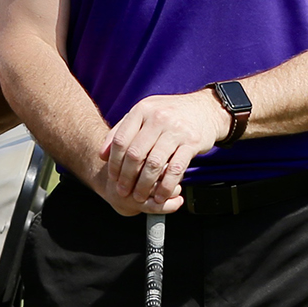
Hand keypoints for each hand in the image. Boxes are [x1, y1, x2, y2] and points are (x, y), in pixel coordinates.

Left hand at [97, 90, 224, 214]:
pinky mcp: (192, 143)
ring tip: (140, 197)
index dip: (114, 162)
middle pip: (135, 154)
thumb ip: (122, 130)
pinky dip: (166, 186)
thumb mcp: (144, 114)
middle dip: (127, 177)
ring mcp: (176, 130)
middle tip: (123, 192)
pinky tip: (161, 196)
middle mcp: (158, 118)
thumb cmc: (169, 114)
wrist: (205, 109)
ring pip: (154, 164)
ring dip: (145, 185)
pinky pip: (175, 169)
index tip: (113, 177)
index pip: (121, 140)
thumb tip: (102, 154)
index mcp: (142, 110)